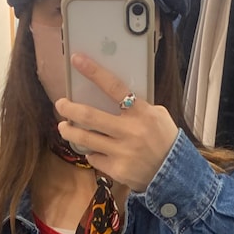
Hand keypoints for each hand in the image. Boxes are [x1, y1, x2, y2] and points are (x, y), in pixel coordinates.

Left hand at [54, 54, 178, 192]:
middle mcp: (129, 131)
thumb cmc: (164, 140)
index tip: (76, 59)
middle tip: (60, 104)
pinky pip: (95, 158)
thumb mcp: (158, 115)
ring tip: (64, 127)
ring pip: (85, 138)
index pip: (114, 87)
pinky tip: (94, 150)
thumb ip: (137, 106)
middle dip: (69, 108)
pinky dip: (92, 152)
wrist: (173, 174)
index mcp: (141, 113)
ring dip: (69, 131)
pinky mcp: (117, 170)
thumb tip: (113, 96)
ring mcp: (122, 152)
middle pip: (89, 115)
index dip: (94, 72)